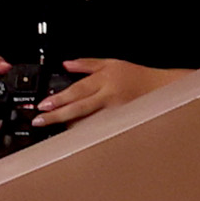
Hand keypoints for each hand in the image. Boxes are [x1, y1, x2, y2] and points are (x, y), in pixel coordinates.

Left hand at [37, 56, 183, 130]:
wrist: (160, 88)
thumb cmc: (136, 76)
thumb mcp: (112, 63)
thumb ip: (87, 65)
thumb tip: (66, 64)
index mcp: (105, 80)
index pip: (78, 90)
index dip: (60, 99)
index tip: (43, 105)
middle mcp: (108, 96)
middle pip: (79, 108)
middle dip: (57, 115)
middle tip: (39, 120)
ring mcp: (114, 112)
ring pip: (88, 122)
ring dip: (68, 126)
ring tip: (52, 130)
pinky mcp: (118, 123)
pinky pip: (98, 129)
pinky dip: (84, 132)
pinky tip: (72, 137)